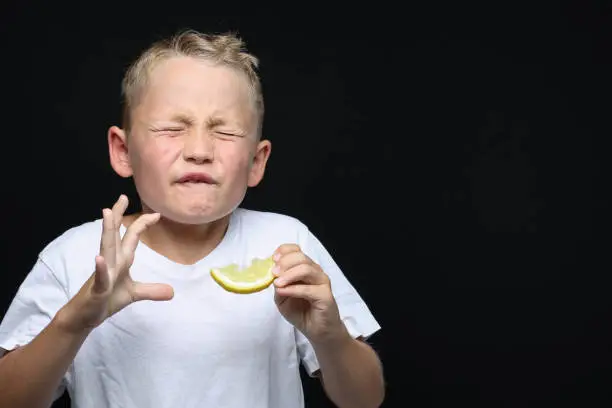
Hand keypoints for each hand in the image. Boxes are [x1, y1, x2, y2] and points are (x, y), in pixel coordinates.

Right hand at [58, 195, 173, 332]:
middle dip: (118, 215)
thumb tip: (172, 291)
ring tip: (107, 212)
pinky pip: (100, 277)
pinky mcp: (97, 289)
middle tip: (123, 196)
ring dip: (107, 231)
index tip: (157, 214)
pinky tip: (99, 258)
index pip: (131, 238)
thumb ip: (151, 290)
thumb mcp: (134, 294)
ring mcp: (103, 274)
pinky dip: (100, 269)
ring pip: (106, 249)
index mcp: (121, 261)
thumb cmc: (106, 300)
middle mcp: (111, 262)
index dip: (142, 225)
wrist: (85, 317)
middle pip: (115, 235)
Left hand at [273, 244, 347, 344]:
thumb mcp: (282, 298)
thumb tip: (272, 275)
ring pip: (306, 269)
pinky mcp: (325, 295)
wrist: (317, 331)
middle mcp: (315, 271)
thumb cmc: (301, 312)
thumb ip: (278, 285)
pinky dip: (293, 289)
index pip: (296, 250)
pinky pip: (308, 289)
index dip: (284, 251)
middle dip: (285, 262)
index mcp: (305, 268)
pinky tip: (283, 292)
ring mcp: (322, 282)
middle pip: (301, 257)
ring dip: (289, 274)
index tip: (273, 259)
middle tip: (273, 272)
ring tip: (277, 283)